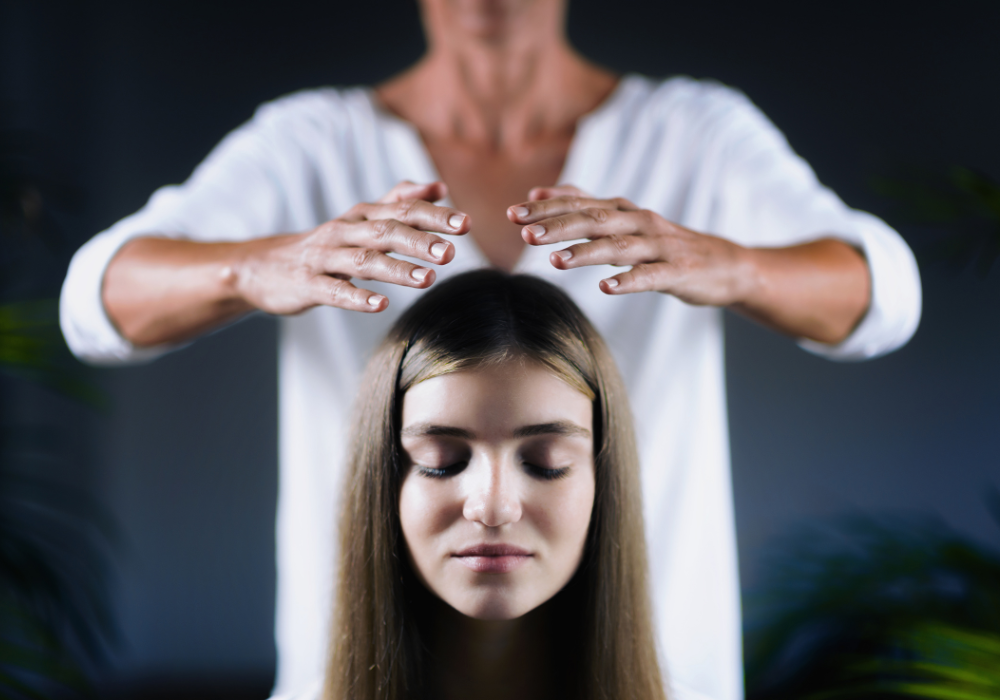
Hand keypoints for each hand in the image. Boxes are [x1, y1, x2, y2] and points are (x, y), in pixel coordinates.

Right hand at [235, 181, 468, 313]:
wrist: (262, 266)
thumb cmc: (323, 245)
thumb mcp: (359, 219)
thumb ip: (398, 201)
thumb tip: (438, 187)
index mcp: (361, 216)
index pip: (403, 210)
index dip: (434, 216)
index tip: (465, 224)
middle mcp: (344, 231)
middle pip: (386, 232)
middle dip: (420, 241)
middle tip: (451, 251)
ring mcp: (324, 258)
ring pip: (363, 261)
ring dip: (396, 269)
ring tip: (426, 279)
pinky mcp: (308, 285)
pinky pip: (335, 291)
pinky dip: (357, 298)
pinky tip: (380, 305)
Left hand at [507, 185, 753, 306]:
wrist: (723, 264)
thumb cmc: (664, 244)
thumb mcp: (623, 221)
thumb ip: (583, 207)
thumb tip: (539, 193)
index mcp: (622, 211)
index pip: (578, 204)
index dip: (546, 208)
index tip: (512, 214)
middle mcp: (639, 222)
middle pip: (594, 220)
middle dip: (557, 226)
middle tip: (524, 232)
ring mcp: (659, 247)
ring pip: (618, 247)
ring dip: (585, 252)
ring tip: (555, 261)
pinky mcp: (677, 271)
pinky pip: (650, 276)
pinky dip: (628, 280)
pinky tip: (606, 287)